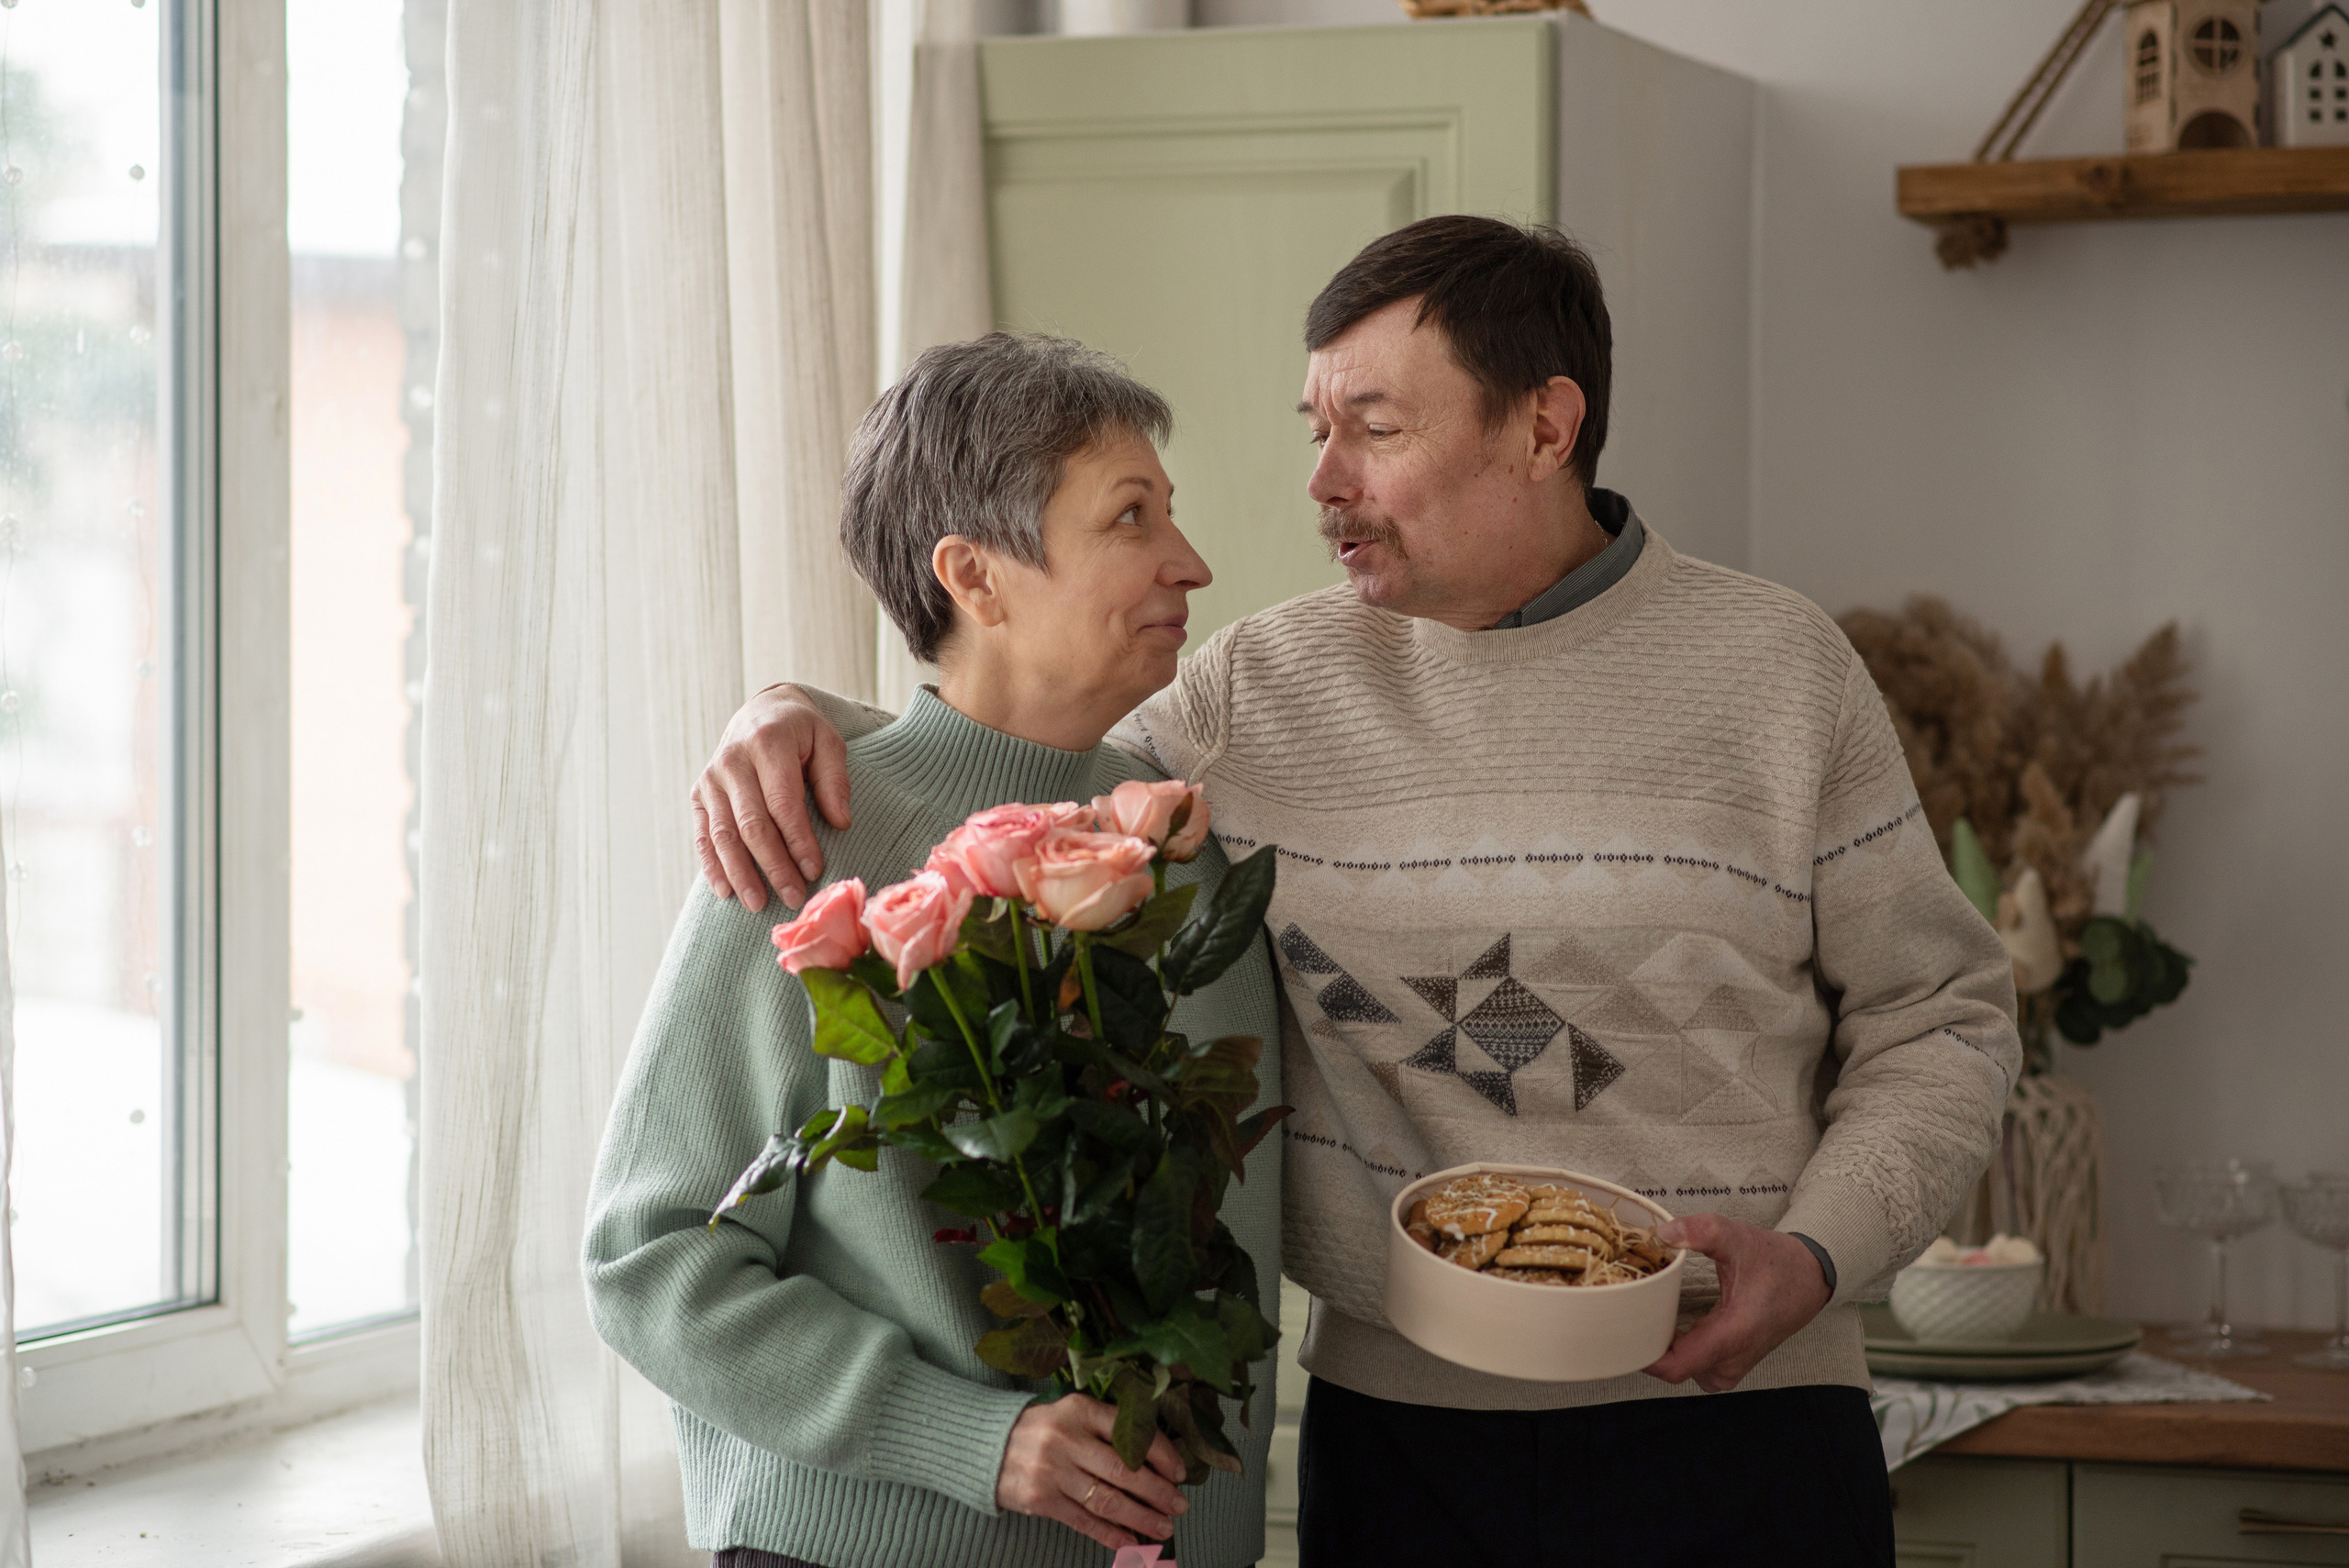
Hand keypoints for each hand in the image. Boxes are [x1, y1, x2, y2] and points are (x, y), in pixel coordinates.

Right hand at [690, 683, 850, 911]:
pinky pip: (702, 835)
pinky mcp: (699, 794)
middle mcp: (732, 761)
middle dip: (773, 865)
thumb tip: (840, 823)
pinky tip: (726, 891)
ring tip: (758, 904)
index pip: (782, 803)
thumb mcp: (829, 742)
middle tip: (793, 897)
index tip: (814, 871)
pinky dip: (712, 866)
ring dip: (741, 874)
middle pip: (751, 825)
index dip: (798, 841)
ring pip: (723, 835)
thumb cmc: (802, 733)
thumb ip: (835, 780)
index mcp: (767, 745)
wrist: (762, 712)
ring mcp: (711, 779)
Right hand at [996, 1395, 1189, 1551]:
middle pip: (1122, 1471)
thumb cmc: (1042, 1429)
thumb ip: (1107, 1428)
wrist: (986, 1446)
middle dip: (1157, 1492)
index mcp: (1079, 1410)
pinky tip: (1131, 1542)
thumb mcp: (1072, 1413)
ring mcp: (1051, 1471)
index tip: (1179, 1472)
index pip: (1130, 1432)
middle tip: (1179, 1505)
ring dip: (1140, 1518)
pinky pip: (1084, 1521)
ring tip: (1163, 1527)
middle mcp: (1066, 1438)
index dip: (1161, 1455)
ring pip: (1107, 1500)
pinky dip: (1110, 1535)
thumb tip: (1157, 1461)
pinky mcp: (1040, 1499)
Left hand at [1643, 1215, 1832, 1392]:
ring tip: (1647, 1313)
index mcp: (1733, 1334)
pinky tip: (1667, 1322)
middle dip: (1646, 1343)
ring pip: (1680, 1368)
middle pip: (1671, 1369)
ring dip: (1661, 1346)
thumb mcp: (1738, 1237)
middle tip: (1629, 1310)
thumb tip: (1666, 1232)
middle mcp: (1731, 1360)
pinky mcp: (1729, 1364)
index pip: (1675, 1367)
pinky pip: (1691, 1365)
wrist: (1810, 1279)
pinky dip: (1676, 1348)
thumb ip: (1703, 1231)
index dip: (1643, 1354)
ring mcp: (1730, 1367)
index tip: (1623, 1329)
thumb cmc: (1777, 1262)